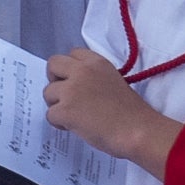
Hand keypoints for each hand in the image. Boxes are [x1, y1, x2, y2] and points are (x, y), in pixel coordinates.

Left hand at [43, 47, 176, 172]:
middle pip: (53, 64)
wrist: (137, 131)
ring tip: (74, 115)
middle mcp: (81, 71)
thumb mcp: (114, 81)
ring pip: (47, 92)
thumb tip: (77, 87)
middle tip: (65, 96)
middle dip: (55, 79)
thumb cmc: (131, 113)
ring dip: (57, 104)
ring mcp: (71, 90)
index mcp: (96, 62)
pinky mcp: (65, 110)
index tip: (77, 82)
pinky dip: (59, 123)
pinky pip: (49, 114)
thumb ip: (93, 77)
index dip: (71, 69)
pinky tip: (74, 127)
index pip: (72, 53)